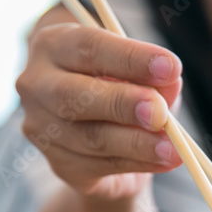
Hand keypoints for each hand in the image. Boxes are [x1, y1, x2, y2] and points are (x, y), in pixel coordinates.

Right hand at [16, 18, 184, 198]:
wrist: (99, 129)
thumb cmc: (119, 85)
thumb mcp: (138, 72)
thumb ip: (153, 77)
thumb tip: (171, 83)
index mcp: (53, 45)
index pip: (89, 47)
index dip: (131, 58)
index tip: (171, 67)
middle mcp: (37, 85)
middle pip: (74, 96)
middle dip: (122, 104)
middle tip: (159, 113)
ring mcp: (43, 128)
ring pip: (91, 138)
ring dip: (138, 143)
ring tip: (174, 148)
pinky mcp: (60, 164)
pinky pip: (102, 166)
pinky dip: (139, 163)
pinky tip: (165, 161)